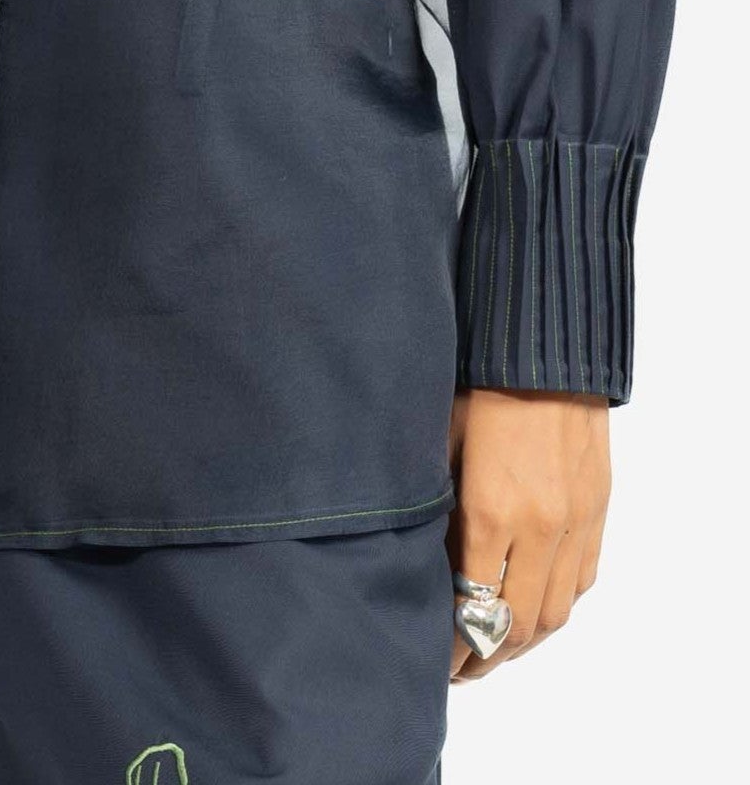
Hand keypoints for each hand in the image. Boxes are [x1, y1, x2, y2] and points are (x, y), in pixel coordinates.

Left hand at [446, 387, 610, 681]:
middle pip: (517, 624)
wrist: (543, 350)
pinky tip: (532, 610)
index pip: (474, 608)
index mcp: (491, 511)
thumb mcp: (439, 444)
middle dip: (486, 656)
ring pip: (555, 612)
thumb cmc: (475, 387)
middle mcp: (539, 527)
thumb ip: (436, 508)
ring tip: (494, 649)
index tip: (435, 658)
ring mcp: (575, 521)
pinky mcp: (598, 510)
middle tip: (460, 668)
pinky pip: (582, 580)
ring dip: (524, 640)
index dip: (455, 643)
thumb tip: (421, 563)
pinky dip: (557, 606)